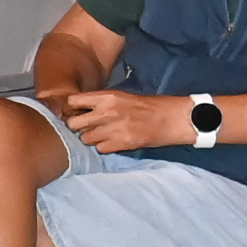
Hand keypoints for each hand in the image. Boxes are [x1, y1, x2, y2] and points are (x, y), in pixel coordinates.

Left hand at [56, 88, 187, 152]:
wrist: (174, 118)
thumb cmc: (149, 106)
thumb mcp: (122, 97)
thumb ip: (101, 103)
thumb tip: (79, 111)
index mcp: (107, 97)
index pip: (73, 102)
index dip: (72, 109)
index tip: (76, 113)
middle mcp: (107, 112)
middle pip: (73, 124)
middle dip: (78, 127)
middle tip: (87, 128)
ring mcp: (114, 128)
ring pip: (85, 139)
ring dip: (92, 139)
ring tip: (103, 136)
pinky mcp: (122, 143)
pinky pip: (100, 149)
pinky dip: (104, 147)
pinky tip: (113, 142)